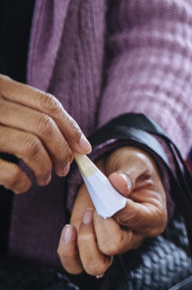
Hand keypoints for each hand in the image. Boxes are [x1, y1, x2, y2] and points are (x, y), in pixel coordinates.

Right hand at [0, 75, 90, 192]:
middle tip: (64, 168)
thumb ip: (22, 110)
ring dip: (45, 167)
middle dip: (63, 151)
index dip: (72, 127)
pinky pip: (10, 171)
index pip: (47, 103)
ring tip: (44, 178)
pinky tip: (22, 185)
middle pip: (44, 126)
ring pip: (31, 147)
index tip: (83, 147)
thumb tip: (74, 139)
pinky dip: (23, 182)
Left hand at [58, 146, 168, 276]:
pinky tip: (69, 229)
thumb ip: (129, 174)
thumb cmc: (131, 168)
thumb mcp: (135, 163)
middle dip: (98, 224)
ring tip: (86, 215)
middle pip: (113, 246)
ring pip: (96, 265)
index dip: (118, 208)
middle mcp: (134, 238)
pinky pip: (76, 265)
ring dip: (83, 241)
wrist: (117, 172)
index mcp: (153, 219)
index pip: (136, 222)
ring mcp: (112, 245)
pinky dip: (67, 251)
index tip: (113, 189)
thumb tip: (118, 184)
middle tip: (96, 205)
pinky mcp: (91, 246)